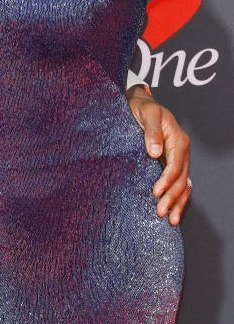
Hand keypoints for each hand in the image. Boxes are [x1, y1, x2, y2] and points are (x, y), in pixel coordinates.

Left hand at [127, 86, 190, 223]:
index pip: (175, 165)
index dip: (167, 180)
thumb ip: (152, 131)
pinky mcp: (169, 163)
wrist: (140, 104)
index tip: (156, 192)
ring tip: (171, 220)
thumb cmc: (143, 107)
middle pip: (181, 179)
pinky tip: (173, 211)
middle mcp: (181, 151)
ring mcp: (177, 158)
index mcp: (178, 139)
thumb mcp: (148, 113)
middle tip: (161, 212)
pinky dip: (177, 198)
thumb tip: (155, 153)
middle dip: (172, 197)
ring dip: (177, 202)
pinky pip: (178, 183)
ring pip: (182, 184)